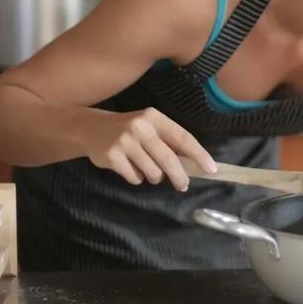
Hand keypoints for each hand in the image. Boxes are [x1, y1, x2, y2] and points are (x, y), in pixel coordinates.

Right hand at [80, 107, 216, 190]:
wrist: (91, 128)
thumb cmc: (129, 130)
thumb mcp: (149, 127)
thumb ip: (168, 141)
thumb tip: (193, 163)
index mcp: (155, 118)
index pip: (183, 137)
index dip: (198, 154)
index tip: (211, 168)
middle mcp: (140, 127)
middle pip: (168, 159)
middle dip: (179, 176)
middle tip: (183, 185)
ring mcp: (125, 142)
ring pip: (152, 172)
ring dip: (154, 176)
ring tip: (146, 168)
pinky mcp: (112, 156)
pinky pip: (134, 178)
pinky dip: (136, 178)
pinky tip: (129, 167)